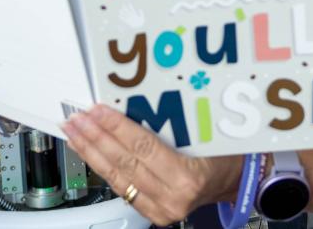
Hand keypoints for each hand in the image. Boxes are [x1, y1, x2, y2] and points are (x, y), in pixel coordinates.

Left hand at [62, 104, 242, 225]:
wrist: (238, 182)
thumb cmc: (226, 153)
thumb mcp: (206, 132)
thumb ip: (173, 123)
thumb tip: (135, 99)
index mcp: (188, 176)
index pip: (142, 147)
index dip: (116, 127)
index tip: (98, 110)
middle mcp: (172, 197)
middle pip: (124, 163)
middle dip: (96, 138)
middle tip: (77, 118)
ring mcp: (161, 209)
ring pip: (117, 177)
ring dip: (92, 152)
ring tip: (74, 133)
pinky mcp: (153, 213)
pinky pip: (122, 188)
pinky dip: (102, 167)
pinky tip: (89, 152)